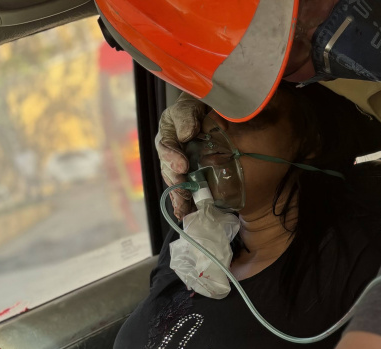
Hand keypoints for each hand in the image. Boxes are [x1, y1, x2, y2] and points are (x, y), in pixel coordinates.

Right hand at [155, 92, 207, 219]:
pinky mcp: (188, 173)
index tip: (182, 166)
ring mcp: (178, 162)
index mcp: (169, 130)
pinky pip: (184, 188)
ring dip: (179, 197)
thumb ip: (187, 116)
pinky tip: (186, 214)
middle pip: (169, 168)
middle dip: (176, 183)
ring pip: (175, 181)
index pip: (166, 145)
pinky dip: (185, 202)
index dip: (172, 156)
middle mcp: (171, 149)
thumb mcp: (192, 104)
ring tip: (183, 211)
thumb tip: (185, 135)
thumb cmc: (201, 105)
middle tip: (183, 194)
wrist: (214, 111)